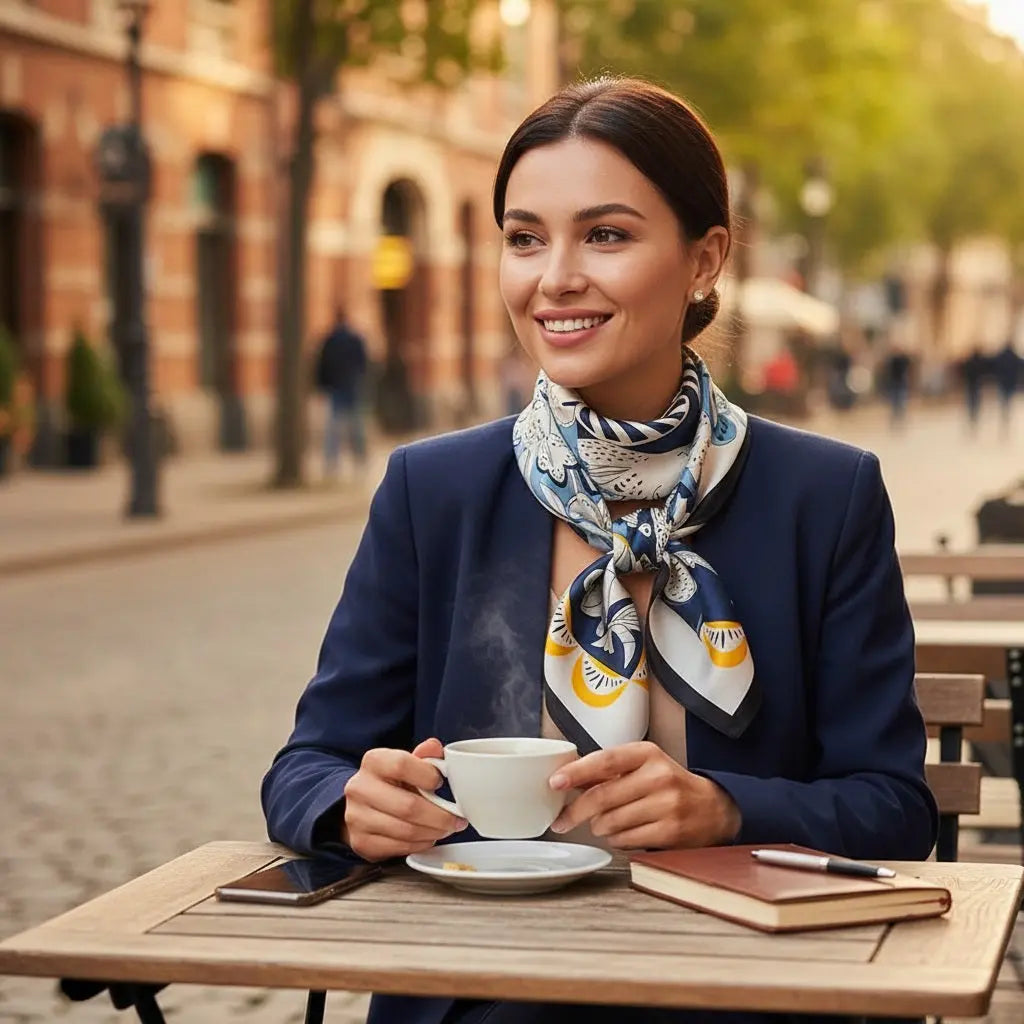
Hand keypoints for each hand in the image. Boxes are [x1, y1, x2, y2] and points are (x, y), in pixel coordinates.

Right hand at [342, 738, 467, 860]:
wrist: (362, 806)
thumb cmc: (391, 782)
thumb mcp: (406, 763)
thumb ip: (423, 756)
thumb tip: (435, 748)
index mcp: (373, 761)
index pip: (402, 765)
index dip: (428, 776)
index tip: (441, 783)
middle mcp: (359, 788)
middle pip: (408, 806)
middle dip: (440, 816)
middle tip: (456, 820)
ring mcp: (356, 817)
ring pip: (406, 831)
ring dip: (433, 832)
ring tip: (445, 829)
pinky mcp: (360, 842)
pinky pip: (399, 847)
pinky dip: (420, 844)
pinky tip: (428, 837)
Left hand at [547, 741, 740, 849]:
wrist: (714, 808)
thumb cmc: (669, 784)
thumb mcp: (642, 765)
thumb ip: (607, 770)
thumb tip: (566, 778)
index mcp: (647, 753)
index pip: (605, 760)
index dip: (576, 772)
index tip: (555, 782)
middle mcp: (658, 776)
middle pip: (602, 797)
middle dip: (575, 812)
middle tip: (562, 820)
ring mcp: (667, 805)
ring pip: (610, 823)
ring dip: (599, 827)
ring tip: (606, 823)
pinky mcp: (671, 832)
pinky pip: (625, 841)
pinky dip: (616, 840)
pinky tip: (623, 833)